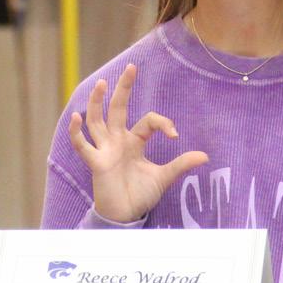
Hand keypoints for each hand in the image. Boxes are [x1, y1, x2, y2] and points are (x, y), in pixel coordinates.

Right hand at [67, 63, 207, 222]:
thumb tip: (205, 156)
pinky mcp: (96, 163)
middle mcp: (118, 141)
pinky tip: (76, 118)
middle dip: (123, 88)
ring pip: (97, 121)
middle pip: (118, 109)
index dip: (162, 122)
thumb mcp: (164, 177)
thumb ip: (181, 164)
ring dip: (97, 102)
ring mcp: (105, 150)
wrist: (127, 216)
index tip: (174, 134)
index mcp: (134, 142)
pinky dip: (77, 133)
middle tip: (131, 67)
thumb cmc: (141, 194)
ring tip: (102, 83)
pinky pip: (83, 146)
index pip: (148, 121)